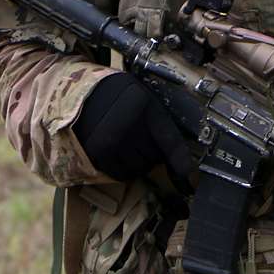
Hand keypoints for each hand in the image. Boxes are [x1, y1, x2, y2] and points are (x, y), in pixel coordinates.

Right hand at [73, 72, 192, 189]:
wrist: (83, 94)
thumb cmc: (121, 98)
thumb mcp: (145, 101)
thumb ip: (161, 125)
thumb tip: (181, 165)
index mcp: (146, 105)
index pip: (170, 142)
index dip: (182, 163)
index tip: (190, 179)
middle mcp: (128, 124)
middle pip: (154, 157)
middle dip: (152, 153)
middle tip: (141, 139)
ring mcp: (111, 140)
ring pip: (138, 168)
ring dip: (138, 163)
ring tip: (128, 145)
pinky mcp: (96, 153)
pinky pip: (120, 174)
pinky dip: (123, 170)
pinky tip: (118, 154)